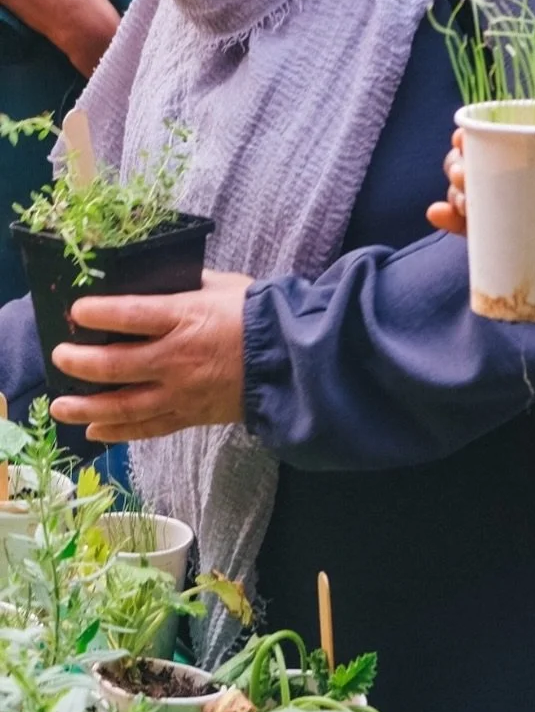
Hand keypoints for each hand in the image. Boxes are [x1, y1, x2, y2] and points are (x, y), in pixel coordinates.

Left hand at [48, 271, 254, 441]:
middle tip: (61, 357)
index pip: (128, 315)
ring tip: (61, 405)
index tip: (77, 311)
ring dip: (87, 407)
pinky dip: (119, 432)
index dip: (96, 313)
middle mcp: (177, 358)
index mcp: (186, 318)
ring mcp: (182, 392)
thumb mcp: (227, 286)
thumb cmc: (263, 316)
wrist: (296, 360)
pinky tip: (96, 432)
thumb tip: (163, 279)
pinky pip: (149, 428)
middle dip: (79, 362)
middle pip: (114, 364)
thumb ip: (191, 284)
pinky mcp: (192, 414)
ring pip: (123, 405)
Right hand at [427, 134, 534, 317]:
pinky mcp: (512, 240)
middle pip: (477, 162)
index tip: (462, 135)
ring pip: (470, 193)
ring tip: (460, 201)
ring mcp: (516, 210)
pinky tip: (437, 216)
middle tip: (462, 174)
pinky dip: (453, 222)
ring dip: (454, 193)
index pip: (504, 134)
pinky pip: (475, 229)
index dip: (476, 130)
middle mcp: (524, 177)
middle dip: (458, 164)